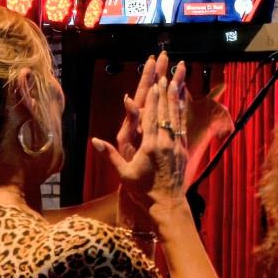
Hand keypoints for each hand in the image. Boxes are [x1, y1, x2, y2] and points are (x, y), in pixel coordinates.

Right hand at [92, 60, 190, 210]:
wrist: (167, 204)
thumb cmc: (142, 191)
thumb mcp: (123, 174)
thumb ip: (109, 155)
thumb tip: (94, 140)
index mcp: (150, 146)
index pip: (151, 117)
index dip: (153, 99)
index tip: (154, 83)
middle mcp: (166, 143)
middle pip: (165, 112)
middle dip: (165, 92)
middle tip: (167, 74)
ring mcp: (177, 146)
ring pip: (176, 117)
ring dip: (175, 98)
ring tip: (177, 81)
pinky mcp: (184, 151)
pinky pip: (183, 127)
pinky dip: (182, 113)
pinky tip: (182, 103)